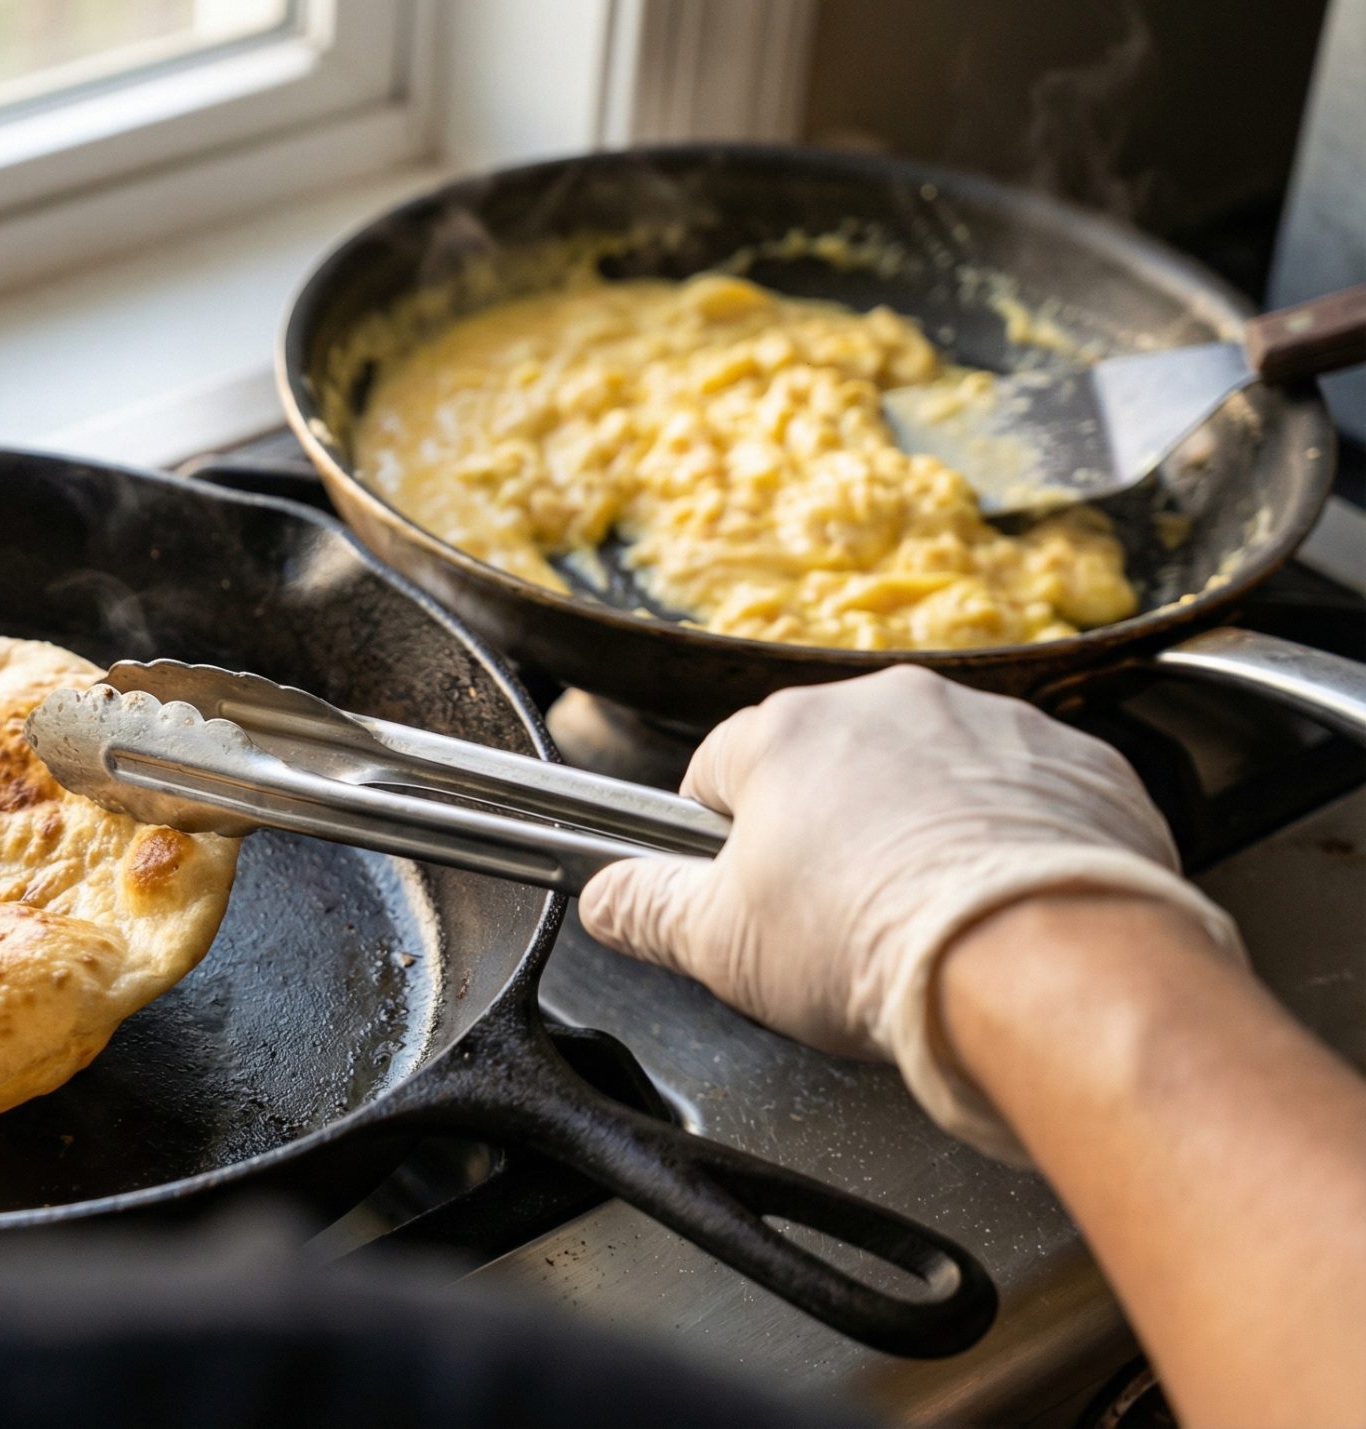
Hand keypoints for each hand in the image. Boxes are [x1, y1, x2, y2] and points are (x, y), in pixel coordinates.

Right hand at [580, 666, 1244, 1160]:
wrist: (1042, 962)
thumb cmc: (865, 943)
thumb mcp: (718, 945)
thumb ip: (645, 907)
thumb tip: (603, 896)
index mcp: (788, 732)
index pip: (719, 768)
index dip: (723, 839)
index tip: (747, 894)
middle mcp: (891, 703)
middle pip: (833, 763)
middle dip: (831, 828)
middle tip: (842, 920)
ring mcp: (996, 724)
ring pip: (935, 772)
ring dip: (925, 826)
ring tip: (932, 918)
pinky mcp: (1085, 764)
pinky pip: (1030, 794)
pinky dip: (1015, 838)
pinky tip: (1007, 908)